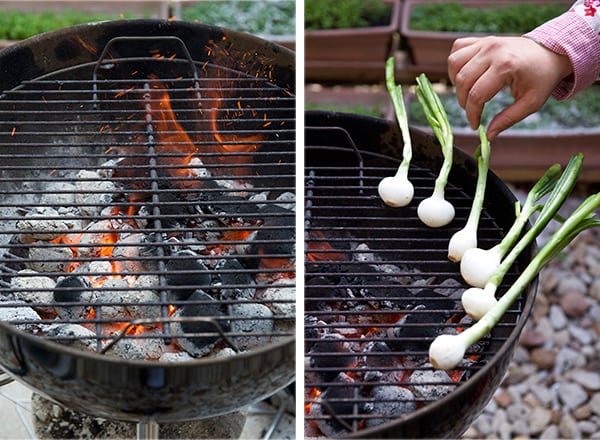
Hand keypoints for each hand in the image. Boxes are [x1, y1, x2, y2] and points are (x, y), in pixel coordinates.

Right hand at [448, 36, 572, 139]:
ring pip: (454, 64)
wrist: (549, 52)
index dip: (472, 114)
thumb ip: (508, 119)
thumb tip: (488, 136)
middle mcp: (492, 51)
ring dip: (456, 82)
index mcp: (506, 66)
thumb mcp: (530, 103)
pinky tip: (465, 75)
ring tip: (468, 93)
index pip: (477, 95)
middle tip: (472, 111)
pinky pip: (457, 49)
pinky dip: (456, 64)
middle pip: (462, 81)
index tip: (475, 125)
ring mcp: (485, 42)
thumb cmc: (541, 79)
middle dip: (463, 102)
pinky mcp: (481, 39)